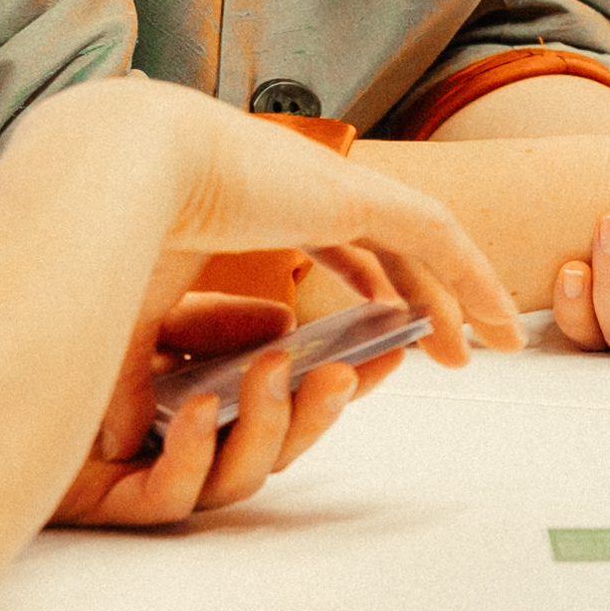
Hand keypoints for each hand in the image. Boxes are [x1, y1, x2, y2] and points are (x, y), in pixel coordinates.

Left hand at [54, 256, 410, 528]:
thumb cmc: (51, 334)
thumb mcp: (153, 310)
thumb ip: (219, 325)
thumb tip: (289, 325)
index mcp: (200, 407)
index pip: (290, 404)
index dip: (342, 382)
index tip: (396, 347)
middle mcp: (180, 451)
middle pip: (276, 450)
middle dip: (318, 414)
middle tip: (348, 373)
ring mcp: (145, 480)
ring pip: (235, 482)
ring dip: (264, 429)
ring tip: (274, 375)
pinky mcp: (106, 503)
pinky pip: (168, 498)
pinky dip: (190, 455)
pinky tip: (196, 408)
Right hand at [111, 84, 517, 352]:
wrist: (122, 170)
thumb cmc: (114, 233)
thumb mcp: (134, 319)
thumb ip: (140, 374)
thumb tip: (113, 440)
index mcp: (267, 202)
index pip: (339, 242)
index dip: (368, 285)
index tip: (384, 328)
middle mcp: (309, 188)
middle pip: (391, 250)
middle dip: (424, 299)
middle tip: (451, 349)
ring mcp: (338, 186)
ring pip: (426, 245)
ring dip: (462, 293)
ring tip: (496, 343)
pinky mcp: (356, 195)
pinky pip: (438, 239)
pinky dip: (471, 277)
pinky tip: (495, 320)